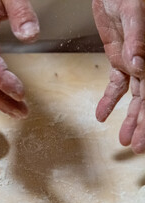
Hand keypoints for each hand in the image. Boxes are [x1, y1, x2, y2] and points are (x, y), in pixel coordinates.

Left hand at [93, 0, 144, 152]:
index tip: (142, 141)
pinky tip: (102, 115)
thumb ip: (138, 38)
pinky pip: (116, 83)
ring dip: (128, 118)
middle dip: (141, 126)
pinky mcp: (119, 57)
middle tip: (134, 148)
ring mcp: (134, 62)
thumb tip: (139, 66)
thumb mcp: (134, 11)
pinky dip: (109, 100)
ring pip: (133, 96)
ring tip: (122, 138)